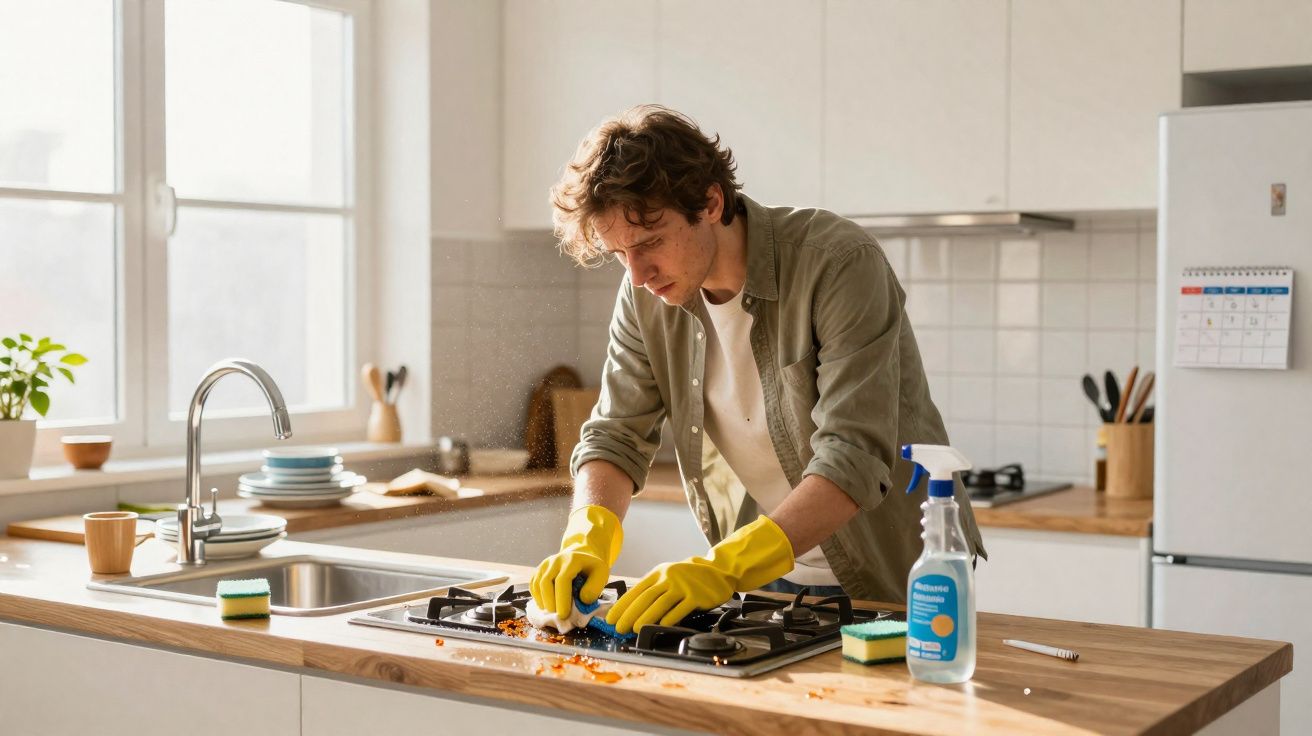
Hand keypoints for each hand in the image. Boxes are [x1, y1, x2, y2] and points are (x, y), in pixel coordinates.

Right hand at [531, 549, 610, 617]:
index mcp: (572, 560)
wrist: (582, 554)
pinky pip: (533, 584)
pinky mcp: (540, 569)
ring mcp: (546, 564)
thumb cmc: (592, 568)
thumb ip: (594, 588)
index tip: (564, 614)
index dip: (561, 599)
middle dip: (550, 602)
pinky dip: (537, 597)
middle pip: (546, 581)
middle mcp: (556, 560)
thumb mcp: (601, 574)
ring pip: (537, 583)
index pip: (562, 580)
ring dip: (543, 601)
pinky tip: (545, 605)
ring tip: (552, 612)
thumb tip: (582, 600)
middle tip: (558, 616)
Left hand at [606, 515, 794, 633]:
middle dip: (630, 614)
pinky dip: (669, 618)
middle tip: (619, 627)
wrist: (718, 570)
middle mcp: (669, 578)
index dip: (623, 605)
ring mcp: (683, 586)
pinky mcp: (696, 596)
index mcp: (658, 573)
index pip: (636, 590)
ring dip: (646, 618)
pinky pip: (680, 609)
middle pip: (646, 598)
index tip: (611, 617)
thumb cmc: (689, 576)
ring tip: (634, 629)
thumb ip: (653, 589)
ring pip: (661, 604)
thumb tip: (631, 609)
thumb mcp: (668, 576)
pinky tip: (660, 626)